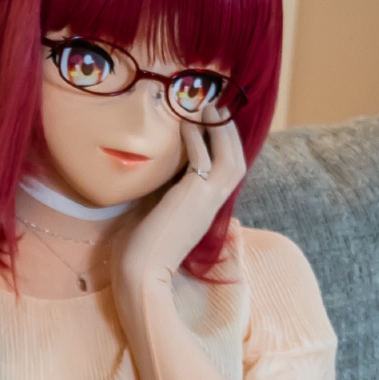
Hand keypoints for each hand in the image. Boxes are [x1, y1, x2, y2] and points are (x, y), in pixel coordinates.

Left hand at [114, 119, 246, 295]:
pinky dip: (196, 138)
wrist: (141, 271)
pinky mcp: (195, 197)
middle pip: (237, 160)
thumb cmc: (143, 249)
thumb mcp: (159, 212)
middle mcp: (213, 204)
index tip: (213, 127)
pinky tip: (186, 125)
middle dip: (229, 132)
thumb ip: (165, 191)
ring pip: (229, 157)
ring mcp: (208, 200)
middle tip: (216, 108)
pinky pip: (201, 158)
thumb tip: (155, 169)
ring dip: (221, 130)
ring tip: (208, 108)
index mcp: (207, 209)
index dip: (224, 148)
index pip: (226, 173)